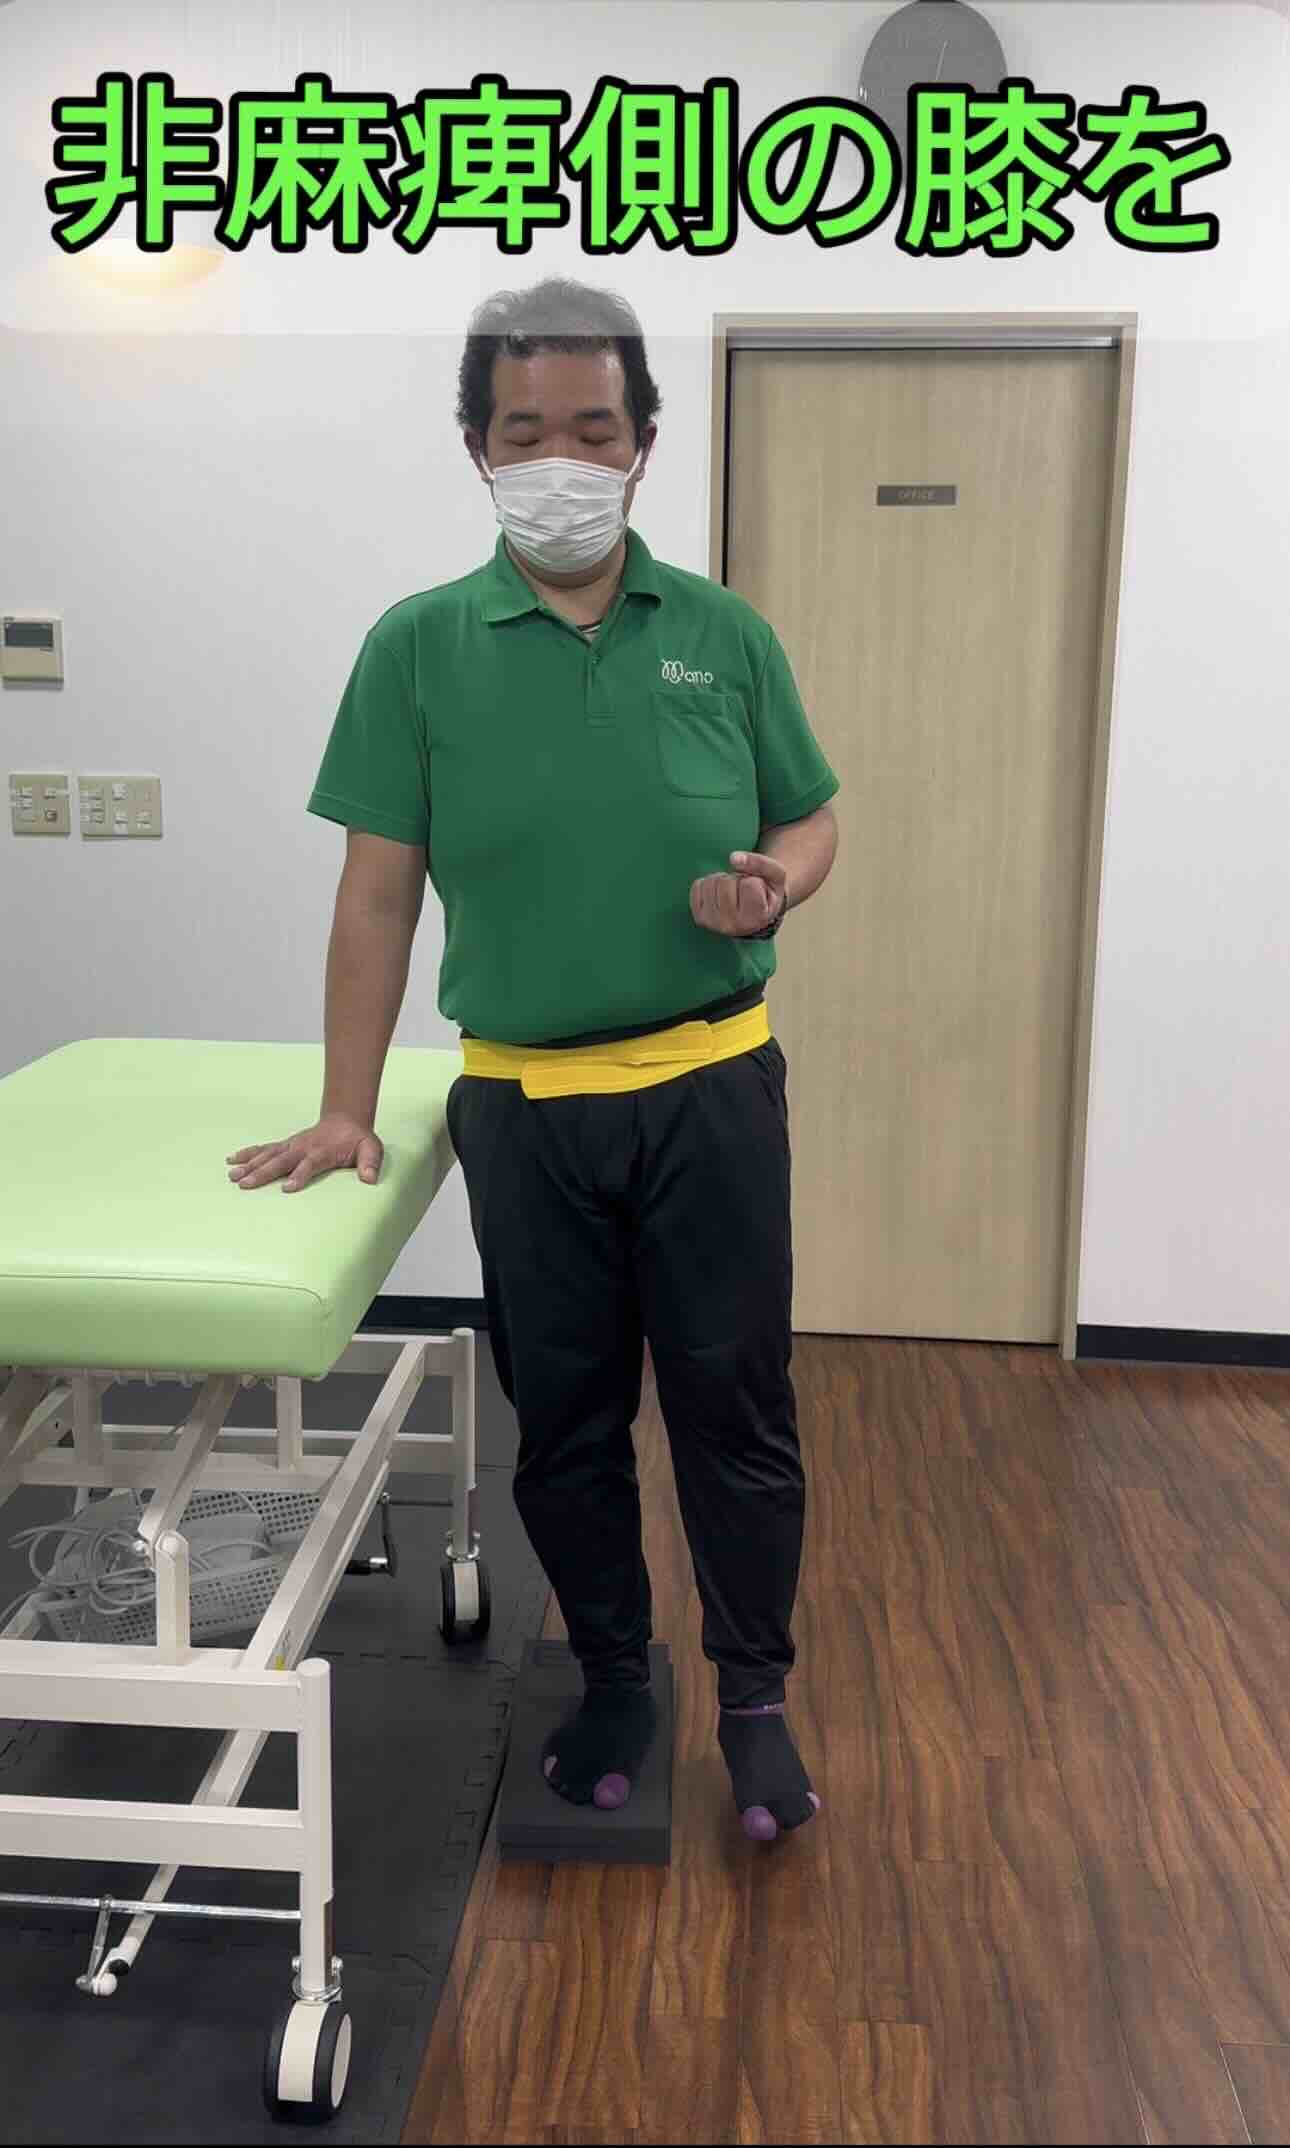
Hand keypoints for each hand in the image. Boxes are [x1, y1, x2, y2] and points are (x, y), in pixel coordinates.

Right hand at [226, 1113, 383, 1192]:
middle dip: (263, 1173)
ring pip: (268, 1155)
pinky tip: (231, 1161)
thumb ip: (370, 1163)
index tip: (287, 1188)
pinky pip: (264, 1149)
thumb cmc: (358, 1140)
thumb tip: (369, 1179)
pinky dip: (247, 1154)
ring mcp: (292, 1145)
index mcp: (323, 1152)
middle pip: (281, 1161)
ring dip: (250, 1165)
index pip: (309, 1165)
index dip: (299, 1175)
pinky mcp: (285, 1145)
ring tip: (232, 1176)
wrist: (346, 1120)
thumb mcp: (371, 1149)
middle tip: (245, 1184)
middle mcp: (303, 1148)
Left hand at [690, 850, 788, 936]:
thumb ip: (761, 863)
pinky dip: (708, 884)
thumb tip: (733, 858)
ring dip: (723, 880)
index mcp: (757, 918)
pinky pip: (698, 886)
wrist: (754, 912)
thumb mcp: (776, 875)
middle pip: (727, 883)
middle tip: (743, 891)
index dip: (754, 880)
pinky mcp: (700, 918)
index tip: (758, 891)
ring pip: (711, 882)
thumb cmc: (767, 893)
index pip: (750, 884)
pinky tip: (720, 895)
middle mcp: (734, 926)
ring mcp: (714, 924)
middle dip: (736, 879)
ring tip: (733, 893)